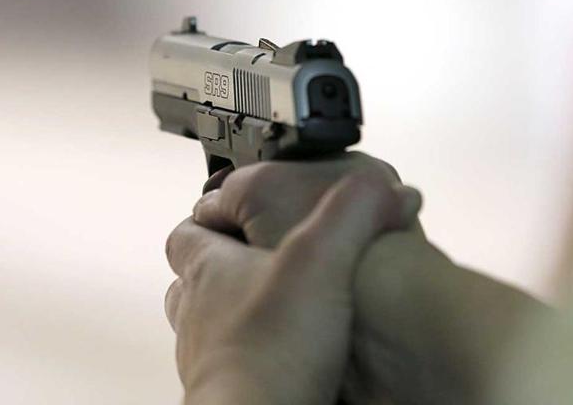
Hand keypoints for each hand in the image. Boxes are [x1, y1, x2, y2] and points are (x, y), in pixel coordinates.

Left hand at [165, 172, 420, 404]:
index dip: (206, 219)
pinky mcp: (228, 387)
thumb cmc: (277, 343)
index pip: (186, 232)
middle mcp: (199, 310)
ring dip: (230, 308)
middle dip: (218, 264)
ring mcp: (206, 352)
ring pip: (204, 320)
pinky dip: (248, 347)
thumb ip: (352, 212)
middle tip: (255, 258)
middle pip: (190, 278)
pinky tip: (282, 348)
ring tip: (270, 303)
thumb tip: (387, 187)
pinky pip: (228, 359)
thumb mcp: (324, 256)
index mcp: (211, 269)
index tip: (232, 213)